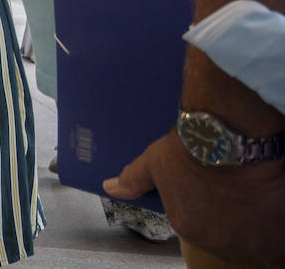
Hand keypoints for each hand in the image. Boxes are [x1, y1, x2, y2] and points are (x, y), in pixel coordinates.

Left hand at [103, 130, 284, 265]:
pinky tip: (276, 207)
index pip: (198, 223)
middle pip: (228, 235)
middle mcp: (217, 241)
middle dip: (233, 217)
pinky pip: (278, 242)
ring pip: (256, 241)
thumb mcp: (154, 161)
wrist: (232, 136)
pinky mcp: (278, 237)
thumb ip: (134, 179)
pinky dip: (277, 229)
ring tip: (258, 197)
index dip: (209, 205)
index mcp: (186, 225)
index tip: (219, 191)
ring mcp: (250, 242)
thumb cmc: (191, 146)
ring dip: (257, 225)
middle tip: (239, 192)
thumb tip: (110, 187)